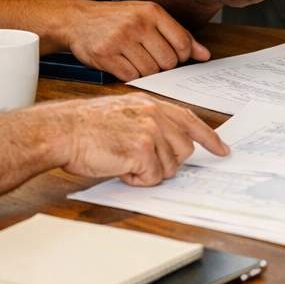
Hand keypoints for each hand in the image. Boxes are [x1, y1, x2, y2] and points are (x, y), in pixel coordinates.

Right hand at [56, 92, 228, 185]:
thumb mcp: (122, 114)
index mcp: (151, 104)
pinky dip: (136, 179)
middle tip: (140, 162)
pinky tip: (119, 168)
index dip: (209, 137)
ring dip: (148, 172)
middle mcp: (154, 114)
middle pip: (184, 149)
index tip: (222, 149)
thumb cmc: (84, 127)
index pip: (190, 119)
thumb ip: (148, 124)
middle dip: (167, 162)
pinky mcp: (142, 149)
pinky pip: (153, 177)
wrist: (62, 130)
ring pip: (169, 166)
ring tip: (123, 161)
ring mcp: (150, 131)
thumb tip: (168, 148)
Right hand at [68, 0, 209, 80]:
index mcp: (152, 11)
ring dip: (145, 70)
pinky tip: (122, 62)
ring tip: (134, 58)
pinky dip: (129, 75)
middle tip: (150, 57)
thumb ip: (178, 34)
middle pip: (169, 61)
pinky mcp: (105, 55)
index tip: (174, 55)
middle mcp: (137, 23)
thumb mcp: (149, 17)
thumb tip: (204, 55)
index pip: (183, 42)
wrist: (78, 19)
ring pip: (150, 71)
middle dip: (163, 65)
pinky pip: (131, 76)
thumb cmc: (117, 20)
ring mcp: (120, 39)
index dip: (183, 56)